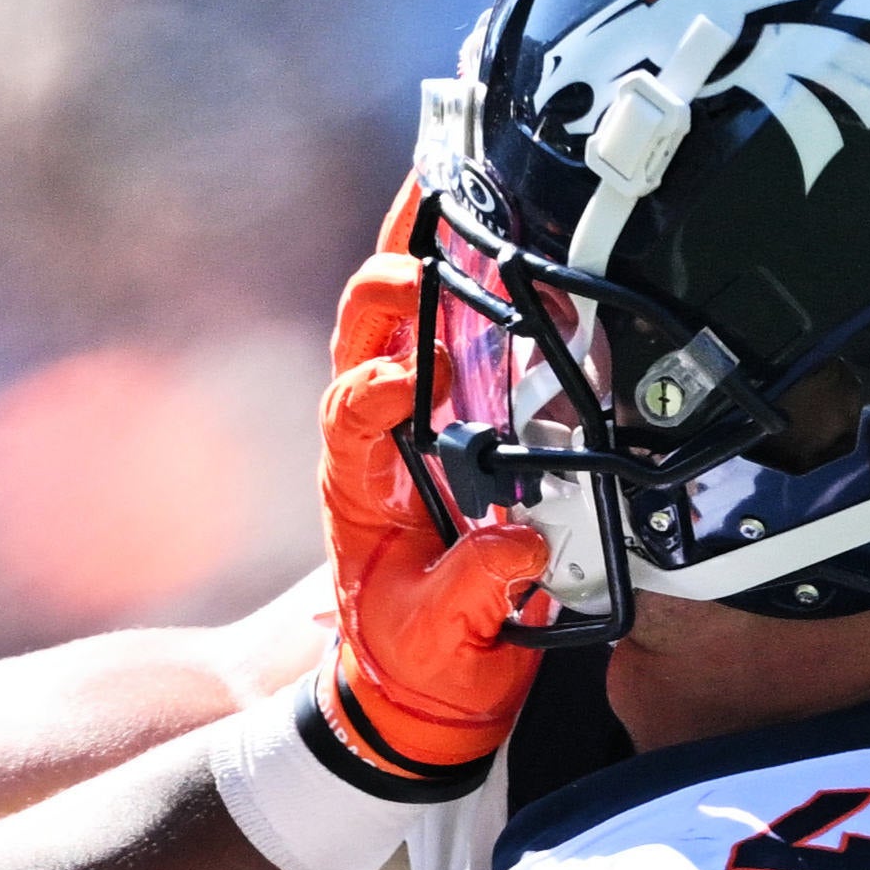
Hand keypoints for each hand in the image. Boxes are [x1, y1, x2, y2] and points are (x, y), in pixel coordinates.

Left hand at [304, 187, 554, 801]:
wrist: (424, 692)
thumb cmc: (422, 662)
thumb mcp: (441, 638)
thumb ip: (474, 591)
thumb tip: (518, 542)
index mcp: (358, 484)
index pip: (351, 409)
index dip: (375, 384)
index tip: (408, 380)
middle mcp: (379, 436)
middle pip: (368, 331)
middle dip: (393, 273)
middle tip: (430, 225)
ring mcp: (418, 418)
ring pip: (408, 314)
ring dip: (429, 245)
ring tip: (458, 177)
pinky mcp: (463, 416)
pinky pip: (462, 332)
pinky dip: (478, 276)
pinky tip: (508, 227)